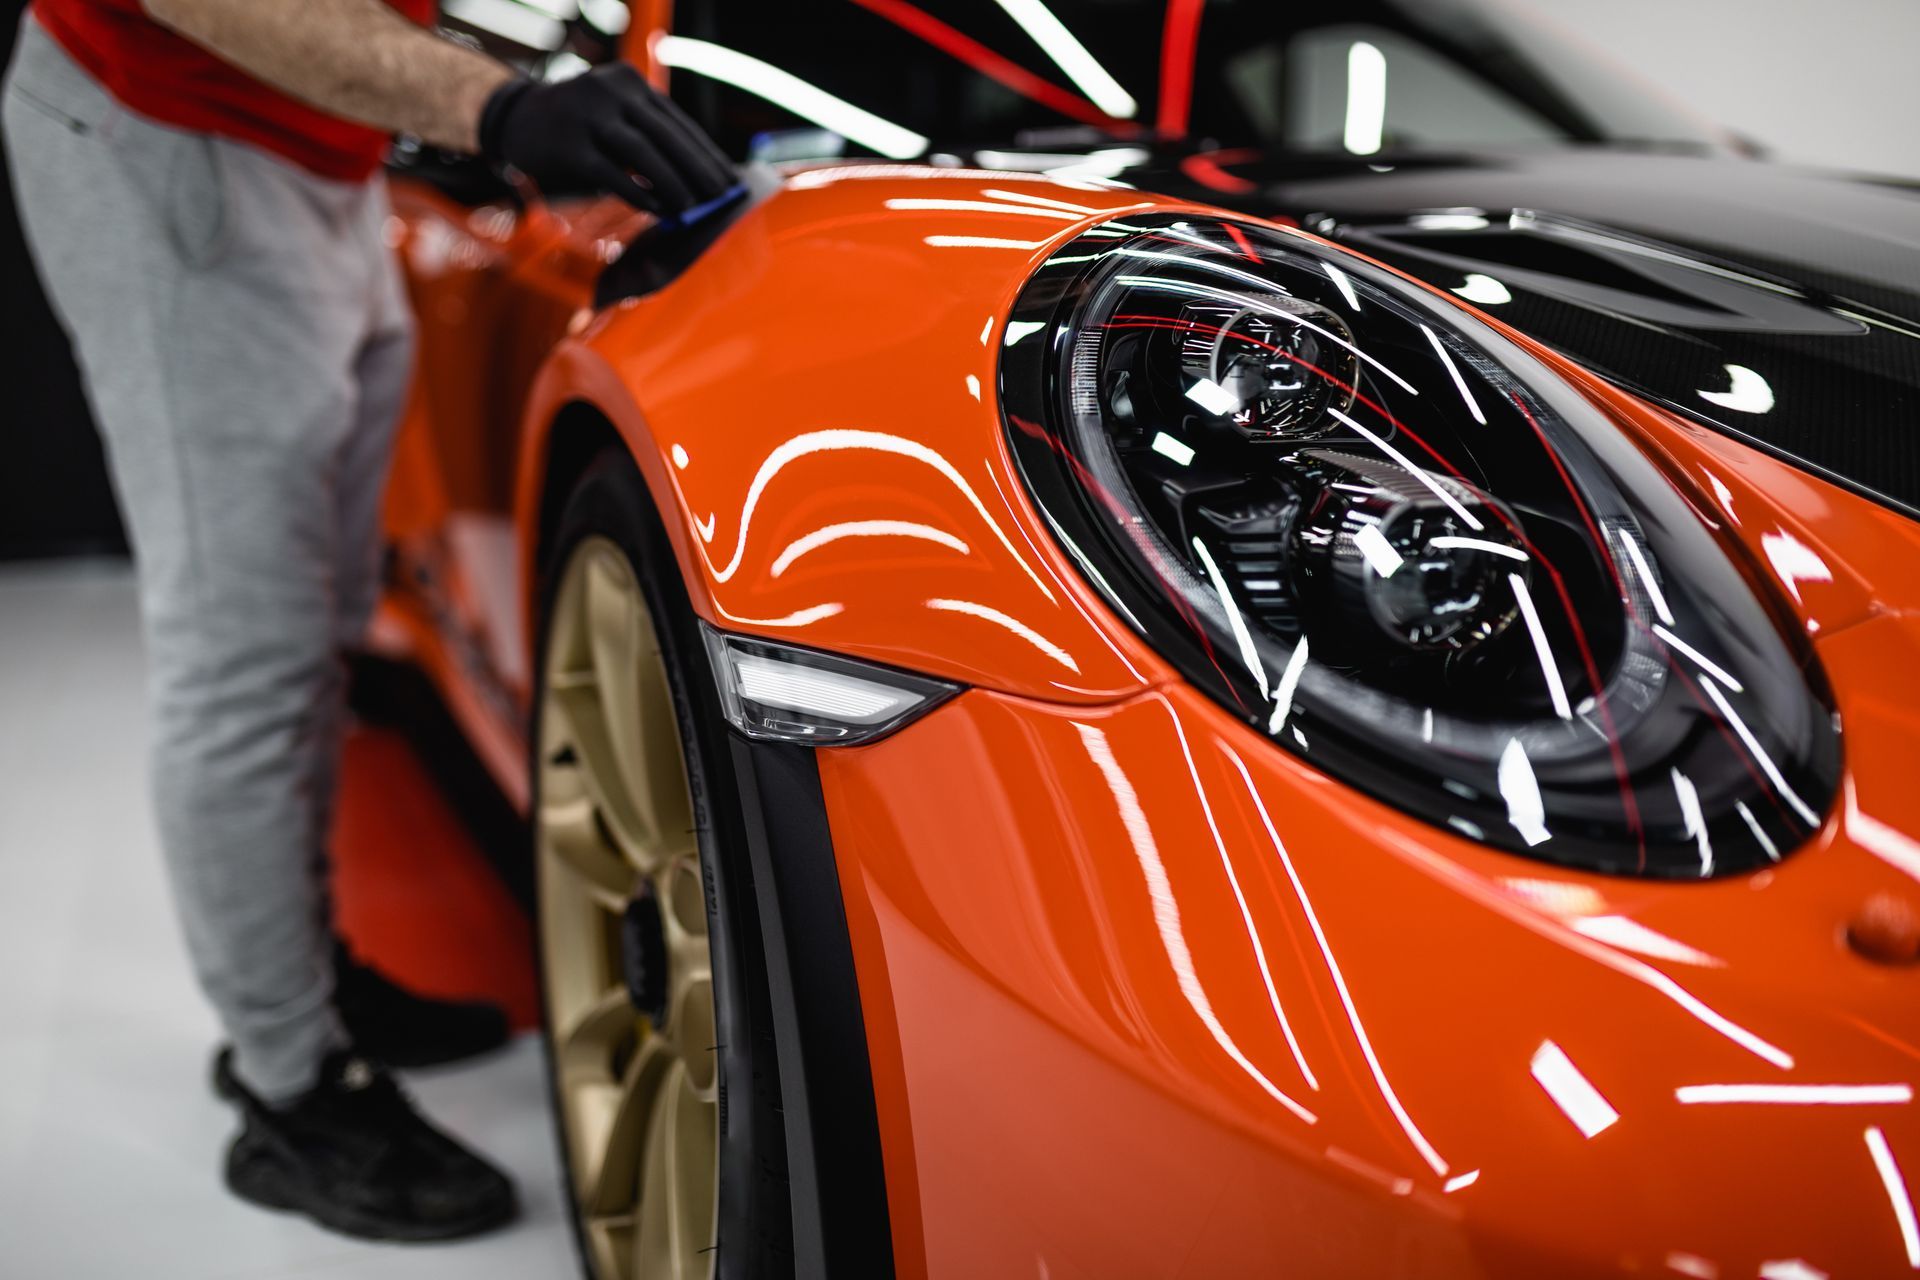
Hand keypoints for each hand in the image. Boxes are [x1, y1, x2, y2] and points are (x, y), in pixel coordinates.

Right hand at [477, 64, 733, 212]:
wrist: (515, 120)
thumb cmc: (579, 128)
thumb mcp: (615, 118)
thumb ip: (649, 138)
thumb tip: (696, 178)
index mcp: (630, 83)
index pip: (677, 121)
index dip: (706, 152)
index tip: (729, 179)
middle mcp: (611, 92)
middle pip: (665, 136)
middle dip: (697, 170)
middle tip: (721, 197)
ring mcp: (588, 117)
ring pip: (642, 153)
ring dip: (673, 183)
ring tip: (693, 207)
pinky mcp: (568, 147)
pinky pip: (611, 174)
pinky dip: (638, 193)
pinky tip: (659, 210)